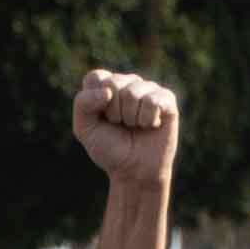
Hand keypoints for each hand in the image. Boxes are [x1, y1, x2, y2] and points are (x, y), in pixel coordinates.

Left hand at [71, 65, 180, 188]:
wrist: (134, 171)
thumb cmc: (109, 148)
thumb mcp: (84, 128)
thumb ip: (83, 104)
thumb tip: (107, 92)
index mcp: (105, 86)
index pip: (96, 78)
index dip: (95, 102)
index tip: (101, 119)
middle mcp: (127, 82)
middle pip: (113, 83)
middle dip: (113, 112)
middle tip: (120, 124)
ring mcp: (148, 88)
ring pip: (132, 92)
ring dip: (130, 118)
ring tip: (134, 126)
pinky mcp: (166, 99)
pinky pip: (152, 101)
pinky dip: (147, 120)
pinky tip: (150, 125)